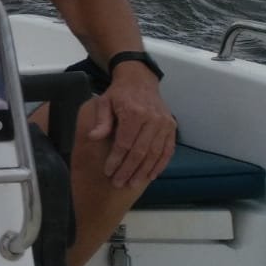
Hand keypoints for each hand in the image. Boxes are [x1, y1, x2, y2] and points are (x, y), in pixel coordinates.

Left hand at [86, 68, 177, 188]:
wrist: (140, 81)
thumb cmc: (119, 94)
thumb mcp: (105, 102)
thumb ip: (101, 121)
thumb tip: (93, 137)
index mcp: (134, 113)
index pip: (125, 142)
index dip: (116, 159)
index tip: (108, 172)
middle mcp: (153, 119)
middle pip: (140, 151)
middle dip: (129, 169)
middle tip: (118, 183)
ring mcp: (165, 124)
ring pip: (155, 153)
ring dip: (144, 171)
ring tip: (132, 184)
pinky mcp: (172, 128)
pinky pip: (167, 150)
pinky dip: (160, 164)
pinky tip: (151, 175)